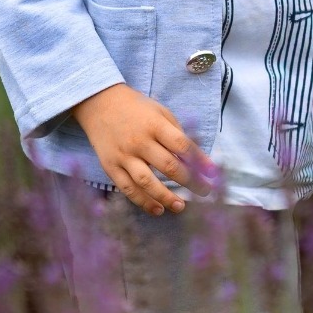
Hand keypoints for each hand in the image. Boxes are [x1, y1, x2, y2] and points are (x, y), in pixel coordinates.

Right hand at [70, 84, 212, 214]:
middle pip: (168, 166)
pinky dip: (143, 201)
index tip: (213, 173)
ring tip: (181, 206)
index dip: (200, 161)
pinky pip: (127, 188)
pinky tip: (158, 209)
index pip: (182, 145)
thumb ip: (176, 132)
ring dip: (166, 196)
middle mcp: (139, 141)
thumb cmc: (136, 108)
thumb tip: (195, 159)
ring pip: (146, 182)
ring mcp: (123, 155)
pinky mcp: (111, 166)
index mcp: (154, 124)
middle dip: (190, 181)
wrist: (99, 103)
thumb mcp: (159, 111)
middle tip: (204, 192)